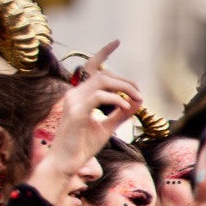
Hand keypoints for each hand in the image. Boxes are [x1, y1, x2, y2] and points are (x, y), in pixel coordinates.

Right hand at [33, 44, 142, 204]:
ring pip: (103, 82)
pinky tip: (126, 108)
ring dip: (125, 89)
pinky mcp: (76, 112)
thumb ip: (120, 114)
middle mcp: (74, 95)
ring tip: (137, 100)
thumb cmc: (82, 146)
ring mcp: (73, 102)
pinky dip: (117, 100)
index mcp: (79, 96)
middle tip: (140, 94)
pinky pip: (99, 97)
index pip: (92, 69)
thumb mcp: (106, 128)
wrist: (65, 164)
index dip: (102, 53)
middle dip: (126, 81)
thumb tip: (137, 101)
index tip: (116, 41)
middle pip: (103, 75)